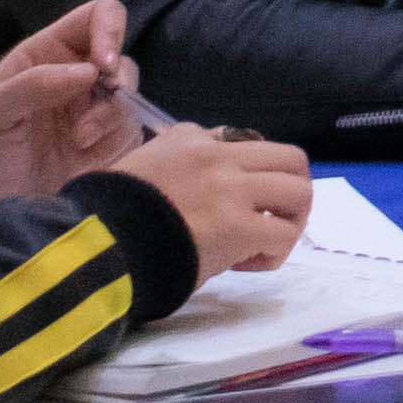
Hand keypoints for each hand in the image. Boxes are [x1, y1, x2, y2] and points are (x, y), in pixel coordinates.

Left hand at [0, 0, 146, 203]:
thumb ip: (33, 85)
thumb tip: (90, 72)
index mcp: (49, 55)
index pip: (97, 17)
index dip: (109, 31)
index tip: (103, 68)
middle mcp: (80, 79)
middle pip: (122, 60)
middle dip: (115, 84)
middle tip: (89, 119)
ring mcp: (97, 115)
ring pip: (132, 98)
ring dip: (111, 118)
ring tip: (79, 143)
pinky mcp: (111, 151)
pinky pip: (134, 135)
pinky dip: (119, 145)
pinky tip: (88, 162)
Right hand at [110, 121, 311, 276]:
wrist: (102, 242)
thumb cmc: (113, 211)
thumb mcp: (142, 163)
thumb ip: (174, 158)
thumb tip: (200, 170)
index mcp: (193, 139)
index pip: (247, 142)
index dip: (251, 176)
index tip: (234, 203)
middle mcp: (221, 156)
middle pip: (291, 158)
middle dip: (291, 189)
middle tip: (272, 218)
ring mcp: (233, 190)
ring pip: (300, 191)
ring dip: (291, 220)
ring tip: (266, 241)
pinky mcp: (239, 226)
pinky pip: (283, 235)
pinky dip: (275, 253)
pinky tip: (247, 263)